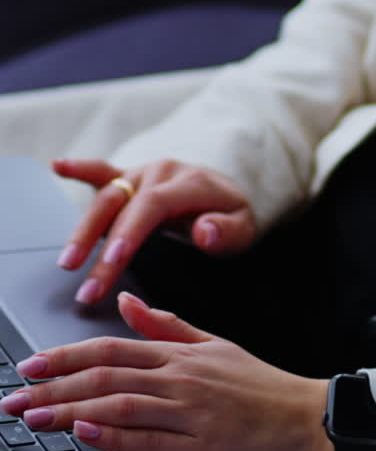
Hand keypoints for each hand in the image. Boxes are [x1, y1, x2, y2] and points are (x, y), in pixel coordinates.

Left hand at [0, 294, 333, 450]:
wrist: (306, 417)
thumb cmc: (260, 386)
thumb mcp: (214, 344)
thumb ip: (166, 325)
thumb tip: (126, 303)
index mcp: (181, 353)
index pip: (111, 348)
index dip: (67, 356)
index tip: (31, 365)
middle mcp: (180, 377)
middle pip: (106, 375)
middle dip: (54, 386)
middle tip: (15, 395)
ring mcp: (190, 412)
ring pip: (121, 404)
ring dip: (72, 410)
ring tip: (36, 416)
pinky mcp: (200, 448)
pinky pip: (150, 440)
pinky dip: (116, 434)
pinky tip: (89, 432)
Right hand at [52, 157, 256, 305]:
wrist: (226, 189)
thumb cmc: (230, 214)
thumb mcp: (243, 226)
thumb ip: (227, 230)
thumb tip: (204, 232)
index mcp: (188, 182)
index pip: (153, 206)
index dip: (131, 232)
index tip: (114, 261)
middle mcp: (161, 172)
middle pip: (122, 203)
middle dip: (99, 244)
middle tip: (86, 285)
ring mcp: (142, 173)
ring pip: (106, 195)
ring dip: (83, 229)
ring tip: (67, 262)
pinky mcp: (129, 177)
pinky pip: (103, 170)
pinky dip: (79, 168)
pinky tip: (57, 166)